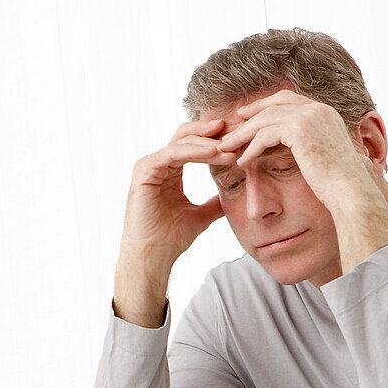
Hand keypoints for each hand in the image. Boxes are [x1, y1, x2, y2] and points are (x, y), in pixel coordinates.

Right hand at [120, 119, 232, 268]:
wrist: (153, 255)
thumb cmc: (170, 238)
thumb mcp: (201, 215)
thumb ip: (215, 202)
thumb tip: (234, 197)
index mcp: (170, 171)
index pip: (195, 145)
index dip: (218, 141)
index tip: (242, 141)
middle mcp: (158, 164)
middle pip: (187, 135)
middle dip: (214, 133)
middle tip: (239, 132)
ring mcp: (150, 166)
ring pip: (182, 141)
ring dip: (209, 143)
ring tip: (231, 146)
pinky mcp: (145, 171)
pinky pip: (173, 153)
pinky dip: (195, 151)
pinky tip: (215, 152)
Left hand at [218, 90, 377, 213]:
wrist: (351, 191)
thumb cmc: (339, 183)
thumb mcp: (323, 156)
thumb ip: (309, 144)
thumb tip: (297, 148)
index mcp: (325, 112)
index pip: (287, 99)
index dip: (264, 106)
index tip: (247, 116)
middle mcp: (318, 109)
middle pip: (273, 105)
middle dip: (250, 115)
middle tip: (231, 126)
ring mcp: (310, 117)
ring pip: (265, 120)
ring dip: (243, 134)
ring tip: (227, 147)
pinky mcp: (299, 130)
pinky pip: (264, 135)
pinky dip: (250, 148)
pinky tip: (241, 161)